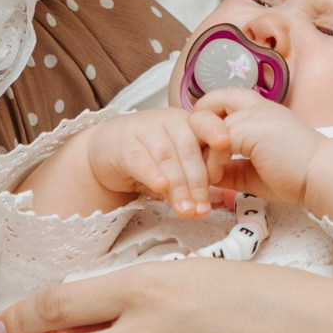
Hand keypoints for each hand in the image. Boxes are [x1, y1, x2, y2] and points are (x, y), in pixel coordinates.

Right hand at [84, 108, 230, 217]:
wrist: (106, 152)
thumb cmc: (149, 158)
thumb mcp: (176, 164)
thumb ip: (192, 177)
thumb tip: (204, 205)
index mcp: (188, 122)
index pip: (207, 123)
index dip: (217, 135)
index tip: (226, 147)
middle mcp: (169, 121)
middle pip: (188, 151)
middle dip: (197, 184)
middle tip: (201, 210)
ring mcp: (145, 129)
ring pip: (167, 159)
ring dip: (178, 188)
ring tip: (186, 212)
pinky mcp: (124, 144)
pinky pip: (141, 160)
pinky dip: (152, 174)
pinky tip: (160, 187)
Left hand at [194, 89, 327, 205]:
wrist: (323, 176)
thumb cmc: (295, 175)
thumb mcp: (254, 169)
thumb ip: (230, 166)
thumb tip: (205, 174)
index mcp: (261, 110)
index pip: (221, 101)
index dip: (207, 122)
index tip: (205, 149)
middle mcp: (256, 105)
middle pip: (211, 100)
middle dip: (196, 127)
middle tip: (198, 156)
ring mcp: (254, 114)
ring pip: (208, 123)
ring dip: (201, 152)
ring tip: (207, 175)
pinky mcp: (251, 129)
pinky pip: (217, 142)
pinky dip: (211, 162)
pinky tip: (217, 178)